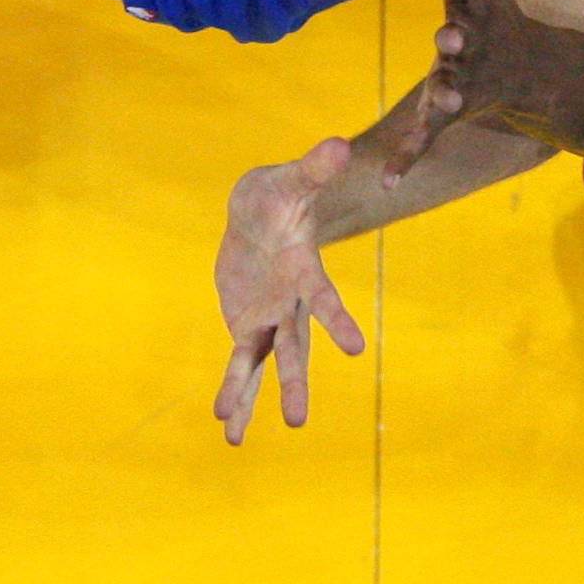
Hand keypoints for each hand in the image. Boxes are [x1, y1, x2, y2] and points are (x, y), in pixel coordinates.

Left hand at [213, 138, 365, 445]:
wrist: (259, 211)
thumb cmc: (278, 193)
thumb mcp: (291, 180)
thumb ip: (315, 167)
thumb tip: (339, 143)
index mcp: (305, 271)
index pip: (324, 299)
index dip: (339, 322)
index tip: (356, 349)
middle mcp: (291, 303)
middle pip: (295, 347)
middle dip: (294, 381)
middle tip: (298, 421)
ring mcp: (269, 318)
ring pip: (265, 364)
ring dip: (253, 399)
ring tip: (234, 440)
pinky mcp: (246, 325)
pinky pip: (241, 364)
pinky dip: (234, 393)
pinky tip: (227, 425)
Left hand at [380, 0, 539, 186]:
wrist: (529, 69)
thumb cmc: (494, 7)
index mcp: (477, 9)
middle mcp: (473, 47)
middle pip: (462, 43)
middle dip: (458, 40)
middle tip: (451, 37)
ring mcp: (461, 83)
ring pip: (450, 91)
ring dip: (444, 95)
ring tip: (437, 100)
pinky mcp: (447, 114)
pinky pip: (424, 138)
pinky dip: (406, 158)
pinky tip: (383, 179)